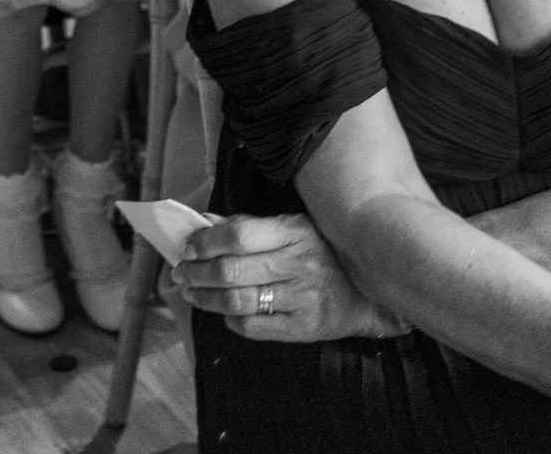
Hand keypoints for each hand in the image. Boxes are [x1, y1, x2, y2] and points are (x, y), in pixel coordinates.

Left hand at [173, 213, 410, 342]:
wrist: (370, 295)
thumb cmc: (324, 255)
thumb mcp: (292, 228)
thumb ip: (248, 225)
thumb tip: (203, 222)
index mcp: (296, 231)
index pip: (239, 235)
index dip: (205, 242)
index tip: (187, 247)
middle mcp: (299, 264)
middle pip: (232, 269)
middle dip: (197, 272)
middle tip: (181, 273)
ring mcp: (302, 298)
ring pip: (237, 300)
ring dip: (205, 297)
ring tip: (191, 293)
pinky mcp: (303, 328)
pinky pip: (253, 326)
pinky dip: (229, 319)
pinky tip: (223, 312)